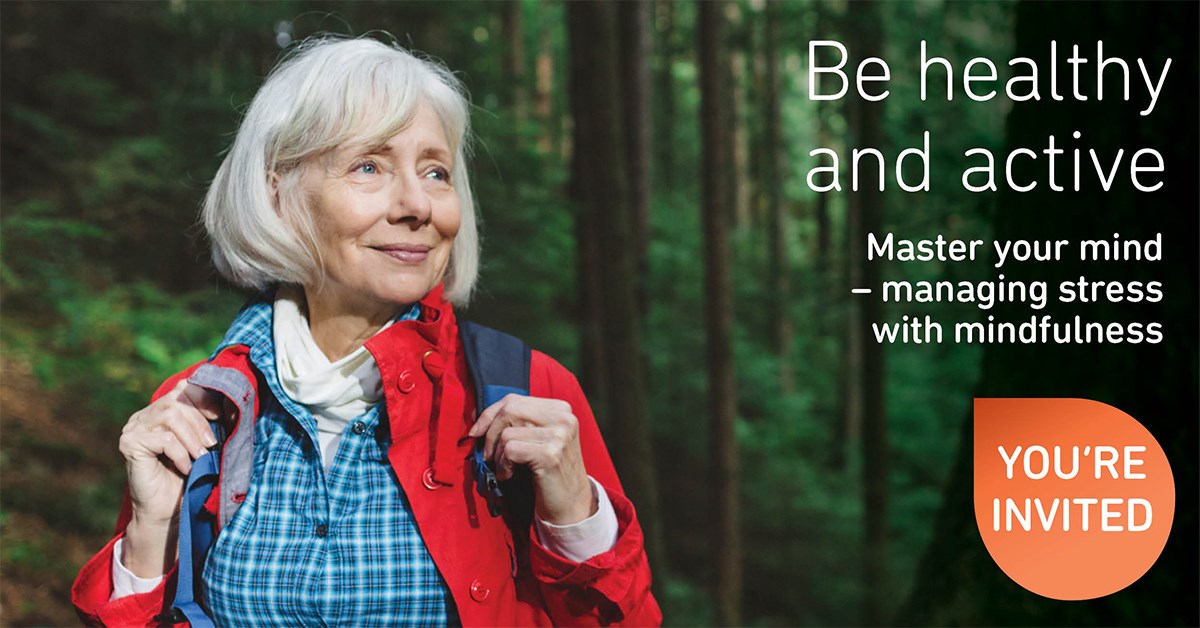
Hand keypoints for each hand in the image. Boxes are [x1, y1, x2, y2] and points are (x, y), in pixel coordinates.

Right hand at [118, 379, 225, 576]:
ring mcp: (133, 428)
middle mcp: (144, 416)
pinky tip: (185, 468)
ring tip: (200, 457)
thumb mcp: (205, 444)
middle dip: (200, 422)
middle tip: (211, 444)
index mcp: (161, 411)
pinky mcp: (129, 443)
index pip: (183, 388)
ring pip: (170, 416)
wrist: (168, 511)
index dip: (204, 398)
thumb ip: (213, 421)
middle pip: (178, 400)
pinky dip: (180, 453)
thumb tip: (233, 401)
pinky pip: (163, 438)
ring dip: (192, 437)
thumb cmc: (190, 477)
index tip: (220, 416)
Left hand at [468, 395, 595, 524]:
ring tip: (505, 469)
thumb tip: (479, 417)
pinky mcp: (551, 454)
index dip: (489, 414)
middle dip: (490, 434)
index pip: (514, 400)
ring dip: (498, 456)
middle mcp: (563, 418)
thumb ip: (519, 423)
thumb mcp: (538, 440)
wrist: (571, 505)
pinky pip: (510, 451)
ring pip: (506, 434)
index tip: (475, 432)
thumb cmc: (548, 472)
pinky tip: (509, 476)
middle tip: (489, 456)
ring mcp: (559, 435)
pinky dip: (503, 466)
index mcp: (560, 409)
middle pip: (509, 411)